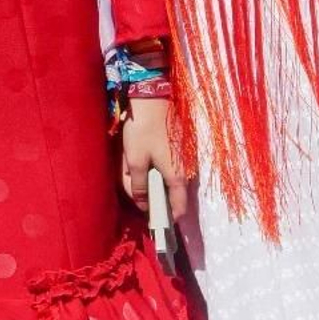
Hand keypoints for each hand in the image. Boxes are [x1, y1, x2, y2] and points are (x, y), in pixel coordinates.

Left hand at [120, 97, 191, 221]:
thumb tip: (143, 205)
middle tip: (132, 187)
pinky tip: (139, 156)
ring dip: (151, 179)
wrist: (152, 96)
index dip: (167, 218)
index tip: (153, 222)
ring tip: (132, 167)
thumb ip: (138, 186)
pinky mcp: (178, 148)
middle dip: (151, 195)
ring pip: (167, 179)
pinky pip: (167, 166)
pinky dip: (154, 167)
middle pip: (170, 194)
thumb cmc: (144, 130)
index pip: (179, 208)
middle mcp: (186, 169)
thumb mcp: (135, 160)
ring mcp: (183, 158)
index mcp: (178, 176)